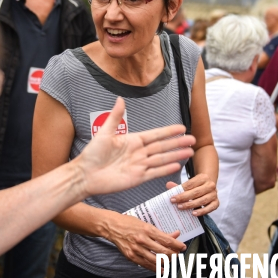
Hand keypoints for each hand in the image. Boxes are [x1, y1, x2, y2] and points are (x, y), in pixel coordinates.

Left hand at [76, 98, 195, 196]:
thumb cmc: (92, 154)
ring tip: (190, 152)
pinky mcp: (137, 178)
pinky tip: (177, 165)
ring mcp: (139, 166)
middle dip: (178, 143)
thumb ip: (115, 117)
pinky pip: (154, 173)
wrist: (85, 175)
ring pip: (162, 159)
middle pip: (162, 146)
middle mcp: (138, 152)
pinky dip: (166, 169)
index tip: (182, 127)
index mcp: (132, 140)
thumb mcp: (105, 133)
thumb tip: (121, 98)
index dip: (168, 131)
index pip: (155, 135)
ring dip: (176, 155)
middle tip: (192, 139)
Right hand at [105, 213, 186, 271]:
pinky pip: (146, 265)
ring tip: (170, 261)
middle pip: (163, 252)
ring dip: (166, 262)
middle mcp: (142, 240)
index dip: (177, 245)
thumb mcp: (146, 224)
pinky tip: (162, 269)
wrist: (112, 226)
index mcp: (147, 229)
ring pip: (156, 260)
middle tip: (177, 254)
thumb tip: (175, 235)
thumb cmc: (129, 223)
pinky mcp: (131, 256)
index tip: (183, 247)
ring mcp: (136, 249)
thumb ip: (160, 232)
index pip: (167, 240)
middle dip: (173, 255)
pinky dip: (156, 268)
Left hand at [167, 174, 217, 215]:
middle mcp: (210, 185)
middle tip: (175, 203)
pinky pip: (210, 208)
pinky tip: (193, 213)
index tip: (172, 197)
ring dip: (191, 205)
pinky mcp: (216, 202)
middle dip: (184, 198)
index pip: (190, 184)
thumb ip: (178, 186)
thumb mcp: (188, 183)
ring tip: (181, 207)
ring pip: (202, 200)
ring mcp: (214, 194)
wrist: (208, 186)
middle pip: (196, 192)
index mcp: (203, 177)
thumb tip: (168, 185)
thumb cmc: (196, 186)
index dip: (181, 191)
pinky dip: (202, 211)